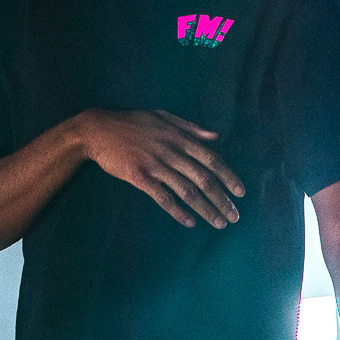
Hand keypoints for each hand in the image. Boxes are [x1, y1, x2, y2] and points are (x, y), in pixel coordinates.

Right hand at [80, 108, 244, 228]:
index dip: (228, 176)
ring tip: (218, 223)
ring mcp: (155, 165)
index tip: (241, 193)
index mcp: (179, 136)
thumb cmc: (132, 122)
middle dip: (222, 199)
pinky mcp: (139, 177)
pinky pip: (162, 197)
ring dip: (205, 209)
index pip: (211, 159)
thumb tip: (215, 136)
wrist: (98, 130)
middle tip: (234, 216)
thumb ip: (189, 127)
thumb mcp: (162, 116)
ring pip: (187, 191)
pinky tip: (189, 222)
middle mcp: (171, 151)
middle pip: (203, 178)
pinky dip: (178, 211)